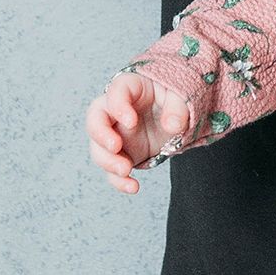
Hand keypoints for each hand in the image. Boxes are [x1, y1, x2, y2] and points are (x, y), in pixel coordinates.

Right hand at [86, 70, 191, 192]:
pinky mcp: (121, 154)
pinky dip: (119, 181)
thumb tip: (171, 125)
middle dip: (101, 135)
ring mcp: (115, 133)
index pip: (115, 92)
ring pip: (99, 148)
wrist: (173, 113)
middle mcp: (115, 110)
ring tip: (126, 170)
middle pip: (95, 119)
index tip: (131, 121)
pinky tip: (132, 186)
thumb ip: (177, 108)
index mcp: (129, 88)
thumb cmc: (172, 97)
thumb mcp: (180, 96)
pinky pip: (112, 170)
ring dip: (108, 162)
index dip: (118, 106)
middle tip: (116, 147)